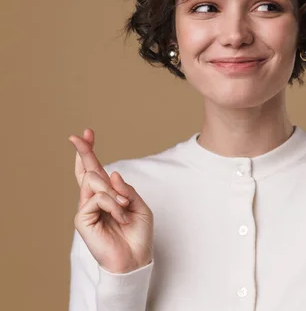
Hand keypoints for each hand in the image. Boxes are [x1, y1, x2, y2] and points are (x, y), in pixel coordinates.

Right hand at [69, 128, 153, 273]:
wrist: (135, 258)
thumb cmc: (138, 234)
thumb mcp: (140, 206)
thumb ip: (126, 190)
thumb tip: (113, 173)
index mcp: (108, 194)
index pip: (95, 169)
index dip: (89, 151)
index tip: (86, 133)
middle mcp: (94, 199)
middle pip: (87, 169)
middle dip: (85, 151)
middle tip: (79, 136)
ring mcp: (87, 208)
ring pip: (94, 182)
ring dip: (114, 192)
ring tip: (124, 208)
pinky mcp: (83, 219)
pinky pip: (98, 199)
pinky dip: (114, 206)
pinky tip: (120, 217)